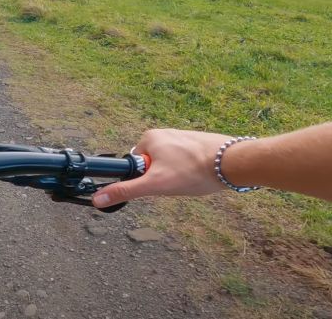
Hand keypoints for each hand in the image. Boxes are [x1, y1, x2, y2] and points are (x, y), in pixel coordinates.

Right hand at [93, 129, 229, 207]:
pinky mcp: (198, 142)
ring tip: (193, 179)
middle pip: (153, 166)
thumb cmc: (194, 171)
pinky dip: (191, 171)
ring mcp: (182, 136)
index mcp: (149, 137)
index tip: (163, 182)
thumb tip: (97, 199)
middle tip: (179, 183)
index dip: (147, 179)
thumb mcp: (155, 185)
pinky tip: (202, 175)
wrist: (234, 163)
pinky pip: (185, 161)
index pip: (136, 165)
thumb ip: (125, 191)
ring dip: (179, 176)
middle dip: (164, 179)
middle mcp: (164, 132)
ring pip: (170, 165)